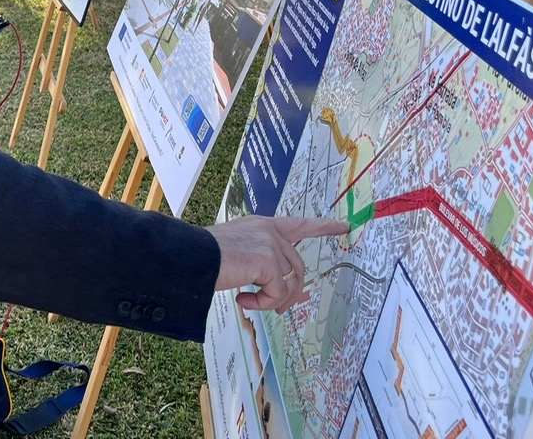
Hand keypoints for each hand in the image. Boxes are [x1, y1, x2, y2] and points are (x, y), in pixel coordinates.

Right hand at [208, 215, 349, 313]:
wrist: (190, 256)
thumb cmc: (204, 256)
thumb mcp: (238, 254)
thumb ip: (261, 263)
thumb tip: (284, 289)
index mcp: (261, 225)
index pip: (298, 224)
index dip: (321, 226)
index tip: (342, 226)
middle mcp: (269, 231)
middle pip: (297, 266)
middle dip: (292, 291)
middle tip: (279, 309)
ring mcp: (271, 244)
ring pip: (290, 283)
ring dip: (273, 300)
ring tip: (250, 302)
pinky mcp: (269, 260)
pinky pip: (278, 293)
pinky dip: (263, 303)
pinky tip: (243, 299)